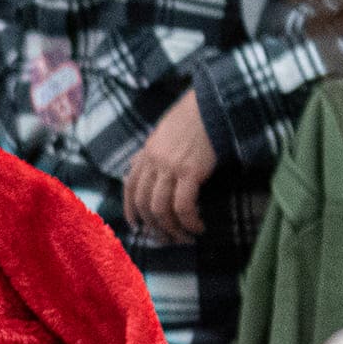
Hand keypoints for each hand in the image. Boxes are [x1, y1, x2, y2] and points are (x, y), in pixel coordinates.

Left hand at [122, 91, 214, 241]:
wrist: (212, 105)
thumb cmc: (192, 118)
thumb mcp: (163, 133)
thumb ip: (150, 152)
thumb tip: (136, 166)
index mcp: (146, 153)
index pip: (130, 187)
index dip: (131, 210)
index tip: (137, 225)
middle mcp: (153, 162)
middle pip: (144, 203)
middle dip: (153, 226)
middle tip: (166, 238)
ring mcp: (170, 167)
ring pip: (160, 209)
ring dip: (171, 229)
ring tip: (184, 237)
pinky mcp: (190, 172)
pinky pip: (183, 206)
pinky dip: (189, 221)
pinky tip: (198, 226)